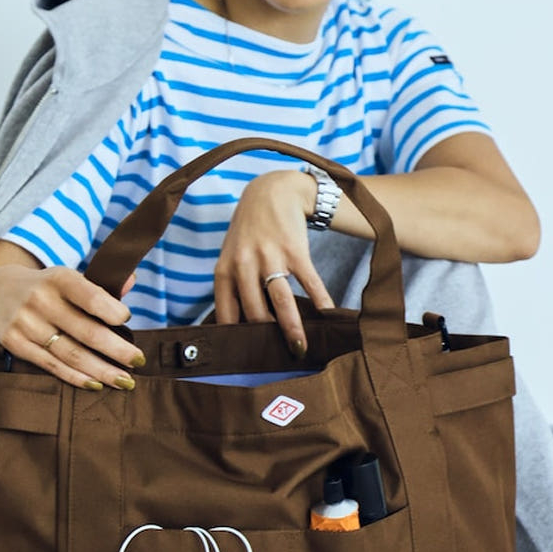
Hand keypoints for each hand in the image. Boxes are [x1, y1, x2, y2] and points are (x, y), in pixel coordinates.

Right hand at [0, 261, 142, 389]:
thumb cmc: (47, 288)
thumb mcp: (68, 278)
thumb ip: (100, 284)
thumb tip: (131, 281)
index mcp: (59, 278)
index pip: (91, 297)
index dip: (111, 311)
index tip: (127, 321)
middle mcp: (40, 300)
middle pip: (86, 332)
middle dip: (117, 350)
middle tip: (139, 361)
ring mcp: (26, 323)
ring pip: (71, 354)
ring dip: (102, 370)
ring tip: (124, 381)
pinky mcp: (15, 343)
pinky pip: (52, 365)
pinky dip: (76, 377)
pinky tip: (96, 384)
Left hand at [213, 170, 334, 355]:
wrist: (270, 192)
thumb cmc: (249, 233)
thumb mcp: (231, 258)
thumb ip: (234, 290)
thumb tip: (243, 330)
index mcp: (224, 272)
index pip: (227, 315)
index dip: (237, 340)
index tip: (248, 359)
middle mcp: (244, 265)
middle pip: (256, 313)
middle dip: (269, 339)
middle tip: (281, 357)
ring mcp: (270, 257)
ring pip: (281, 302)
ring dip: (293, 329)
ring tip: (301, 349)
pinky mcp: (295, 250)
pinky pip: (310, 283)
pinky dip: (321, 301)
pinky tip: (328, 316)